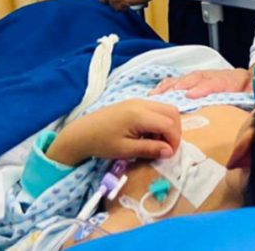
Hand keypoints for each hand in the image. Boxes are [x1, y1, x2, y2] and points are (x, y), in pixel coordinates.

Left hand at [47, 100, 181, 165]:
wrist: (80, 133)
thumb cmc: (100, 143)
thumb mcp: (125, 150)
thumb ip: (150, 149)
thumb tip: (169, 151)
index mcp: (138, 115)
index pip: (169, 124)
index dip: (174, 140)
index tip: (168, 154)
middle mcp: (141, 103)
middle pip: (172, 112)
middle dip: (174, 131)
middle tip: (165, 148)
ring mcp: (138, 101)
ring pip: (166, 109)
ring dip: (167, 126)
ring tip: (156, 142)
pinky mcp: (135, 103)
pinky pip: (157, 109)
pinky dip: (159, 122)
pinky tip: (148, 134)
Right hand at [150, 69, 254, 98]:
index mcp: (234, 79)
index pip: (216, 82)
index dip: (203, 88)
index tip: (190, 96)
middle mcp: (217, 75)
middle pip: (196, 79)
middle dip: (180, 88)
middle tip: (165, 99)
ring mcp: (206, 76)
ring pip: (186, 79)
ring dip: (170, 87)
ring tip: (155, 98)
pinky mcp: (199, 80)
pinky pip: (181, 81)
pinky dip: (168, 86)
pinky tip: (156, 94)